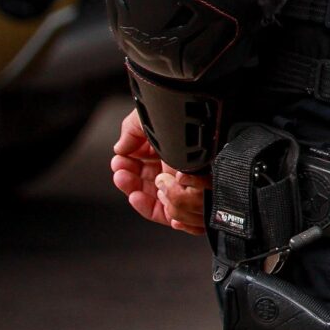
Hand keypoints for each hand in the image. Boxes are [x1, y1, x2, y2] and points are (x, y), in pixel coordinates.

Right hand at [111, 111, 207, 234]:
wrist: (211, 117)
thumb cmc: (186, 116)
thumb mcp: (153, 118)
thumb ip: (131, 132)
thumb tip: (119, 149)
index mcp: (167, 152)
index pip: (141, 167)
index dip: (126, 167)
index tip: (118, 163)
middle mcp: (175, 170)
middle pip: (145, 185)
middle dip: (128, 181)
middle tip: (121, 175)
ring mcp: (184, 185)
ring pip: (154, 200)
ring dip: (138, 195)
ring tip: (130, 187)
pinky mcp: (192, 200)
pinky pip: (169, 213)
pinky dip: (152, 209)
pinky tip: (141, 198)